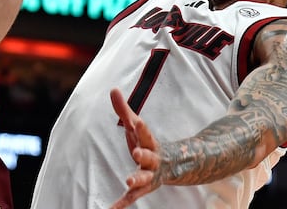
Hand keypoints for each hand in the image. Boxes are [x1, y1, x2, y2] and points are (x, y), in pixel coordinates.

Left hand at [109, 88, 163, 208]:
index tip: (136, 121)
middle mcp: (152, 159)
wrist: (173, 165)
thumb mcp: (136, 127)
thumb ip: (123, 109)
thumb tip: (112, 88)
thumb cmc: (147, 143)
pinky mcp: (143, 188)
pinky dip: (121, 203)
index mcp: (149, 142)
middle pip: (148, 156)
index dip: (140, 128)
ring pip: (144, 179)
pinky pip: (132, 197)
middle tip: (137, 152)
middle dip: (143, 154)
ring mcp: (149, 175)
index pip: (144, 133)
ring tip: (128, 180)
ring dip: (137, 179)